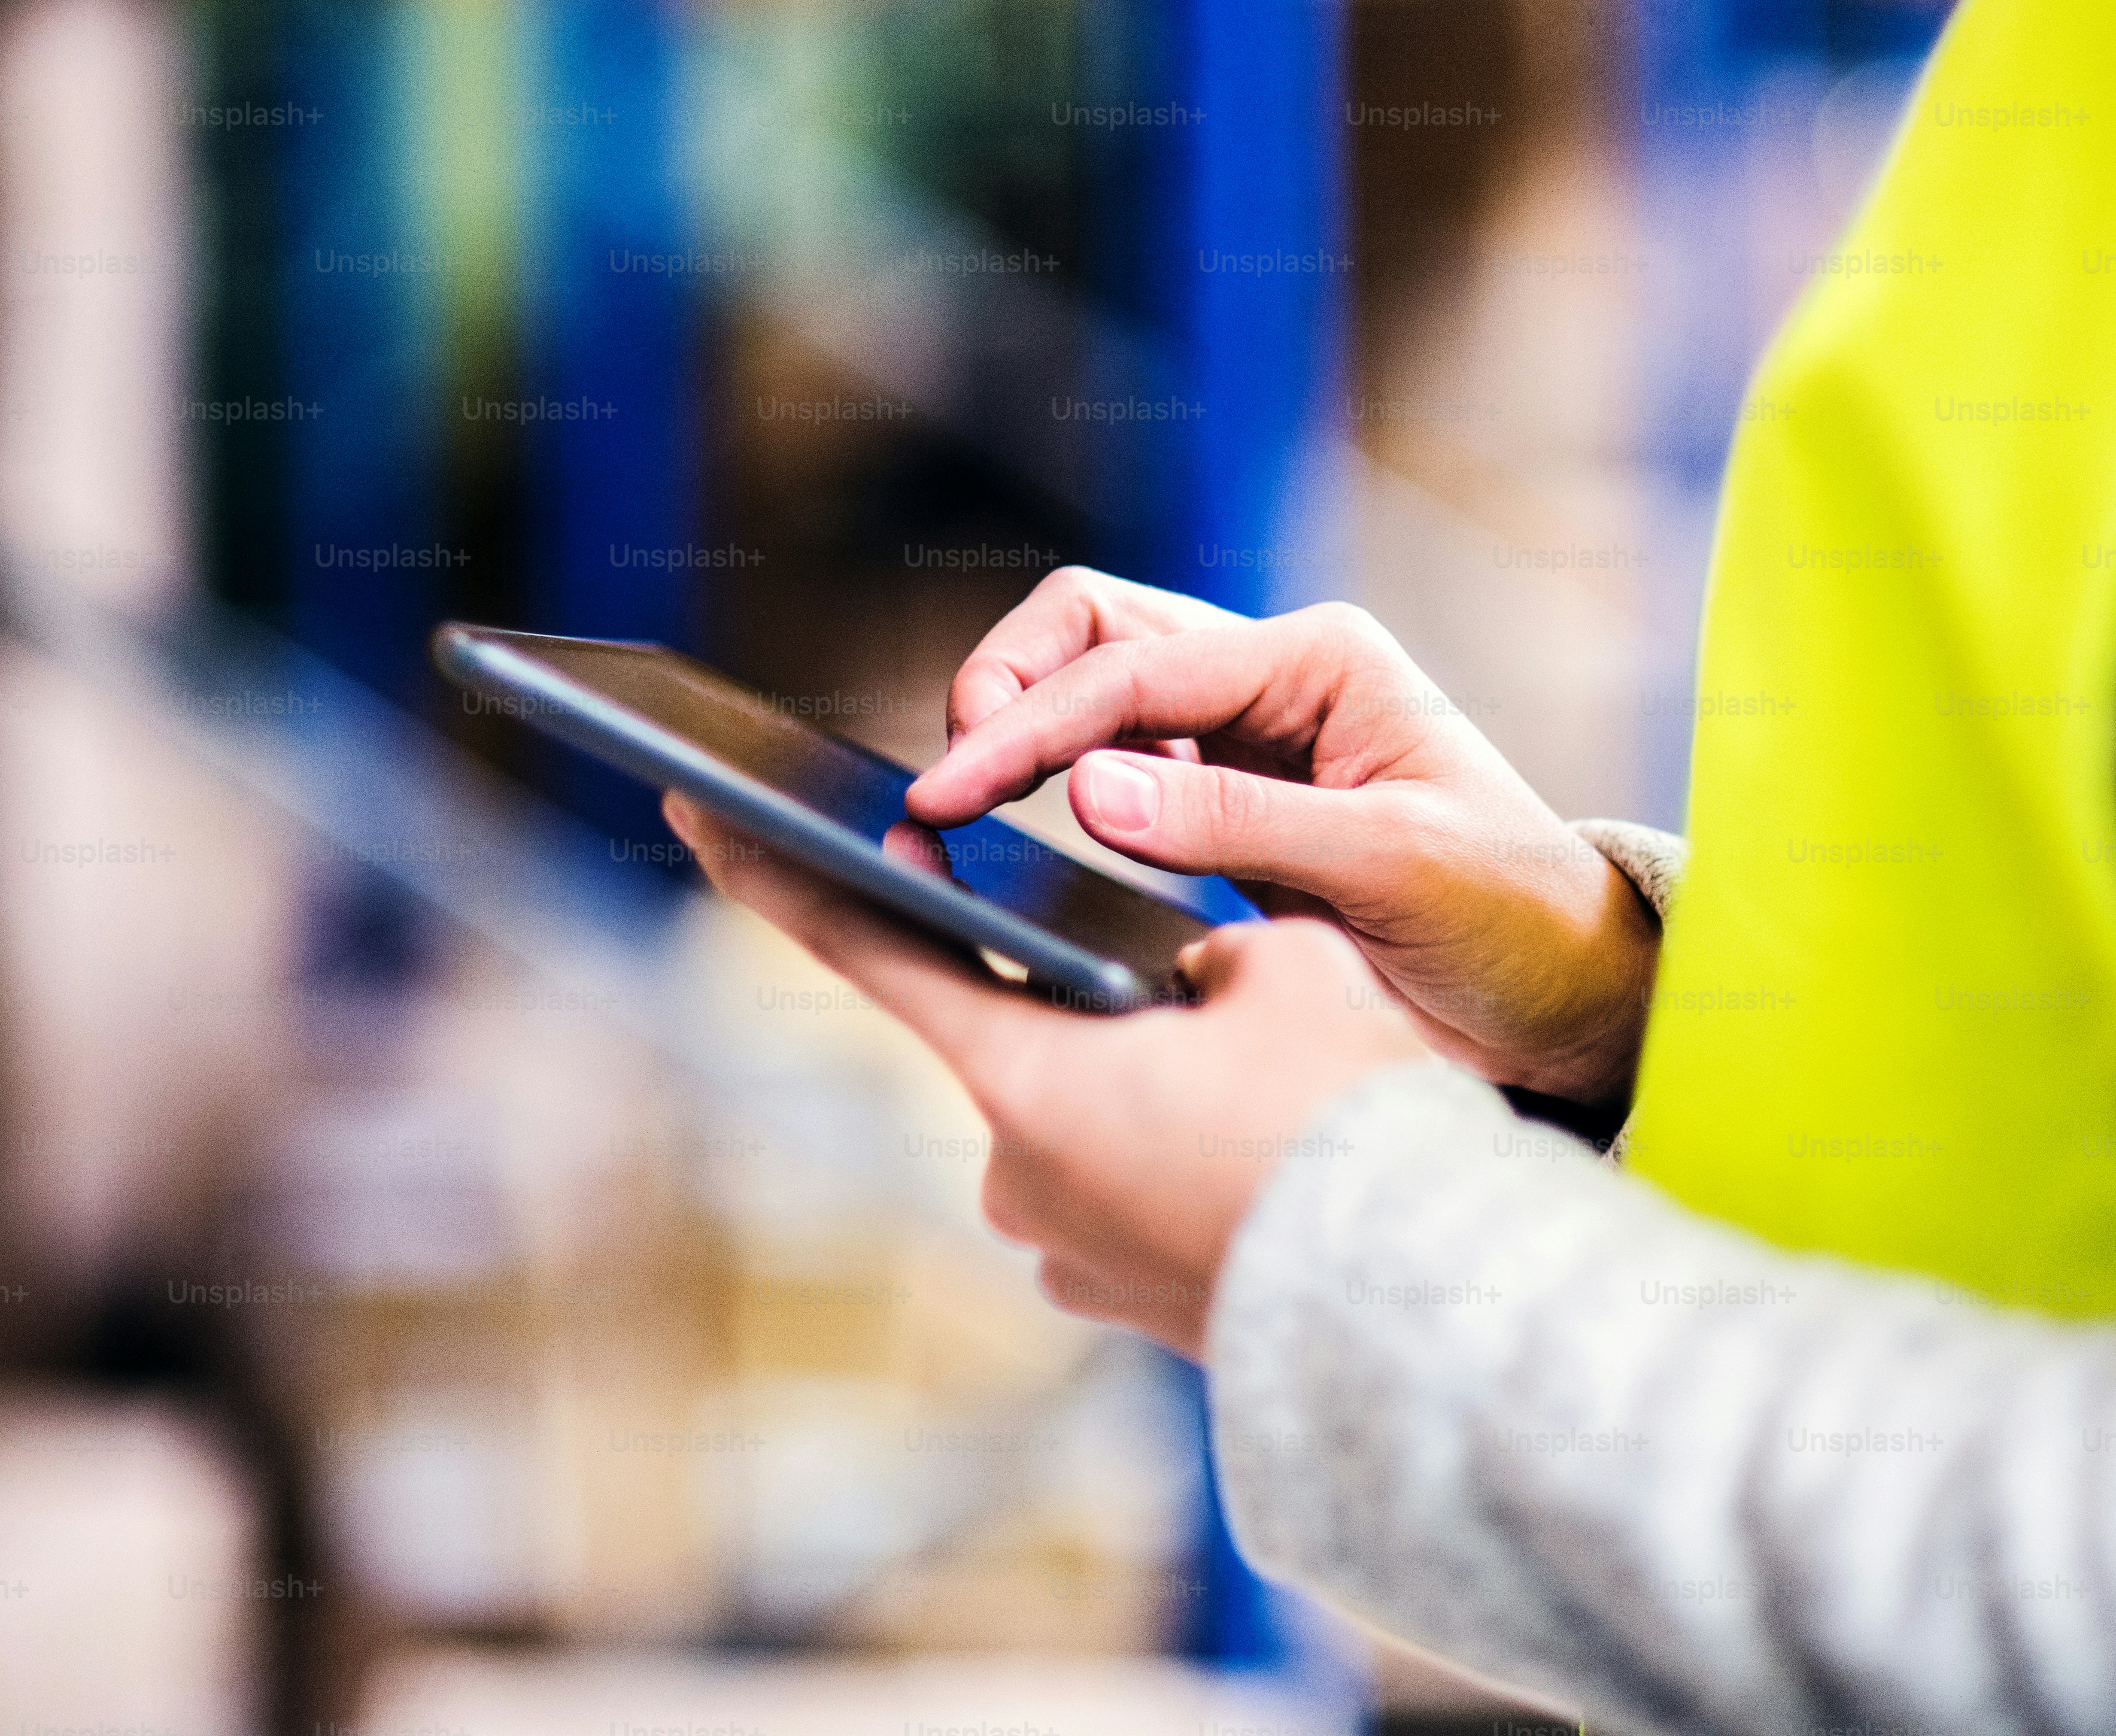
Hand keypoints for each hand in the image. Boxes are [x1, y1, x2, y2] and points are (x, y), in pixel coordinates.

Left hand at [664, 795, 1426, 1356]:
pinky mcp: (1115, 1299)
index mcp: (1025, 1072)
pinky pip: (1123, 1193)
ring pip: (1086, 1118)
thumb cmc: (1344, 1119)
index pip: (867, 946)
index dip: (777, 870)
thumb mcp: (1286, 964)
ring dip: (1150, 1087)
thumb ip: (1196, 933)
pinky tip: (1261, 1159)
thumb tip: (1177, 978)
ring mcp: (1059, 1249)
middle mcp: (1012, 1169)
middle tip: (1222, 1003)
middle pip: (1021, 1038)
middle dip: (1099, 1004)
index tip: (699, 812)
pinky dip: (1174, 1160)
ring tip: (1271, 1094)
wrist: (1416, 1303)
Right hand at [902, 569, 1658, 1104]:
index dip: (1031, 727)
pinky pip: (1115, 771)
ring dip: (1021, 730)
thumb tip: (1090, 789)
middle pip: (1096, 632)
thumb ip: (1239, 823)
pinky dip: (1051, 788)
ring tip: (956, 810)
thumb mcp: (1390, 866)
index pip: (1136, 668)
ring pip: (1093, 689)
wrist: (1563, 999)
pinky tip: (1010, 837)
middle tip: (947, 786)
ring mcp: (1245, 740)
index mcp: (1322, 660)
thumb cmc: (1511, 921)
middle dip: (1010, 688)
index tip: (950, 793)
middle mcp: (1275, 679)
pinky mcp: (1225, 809)